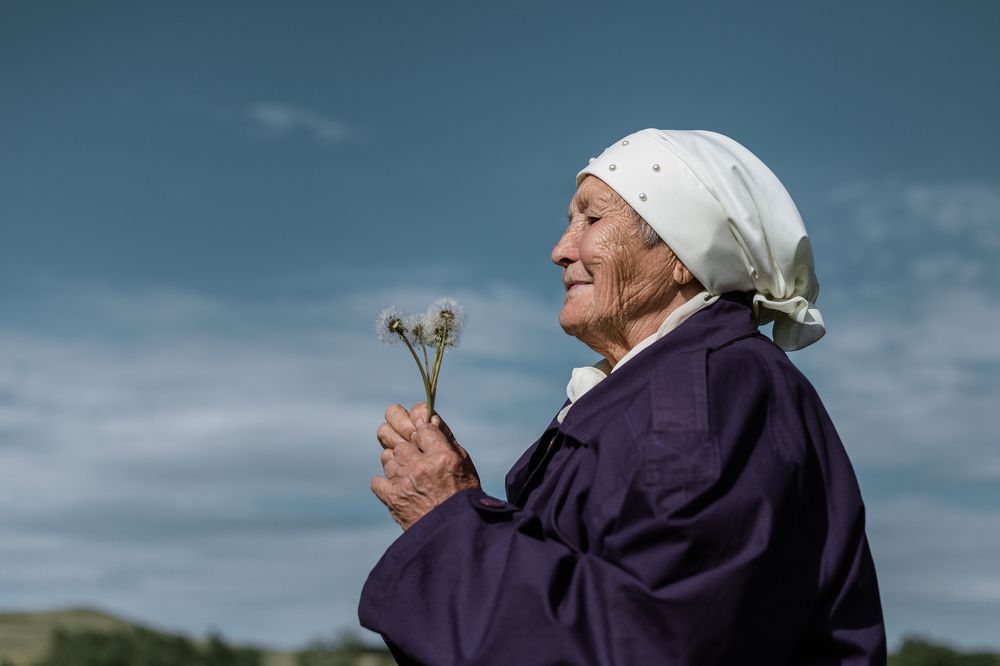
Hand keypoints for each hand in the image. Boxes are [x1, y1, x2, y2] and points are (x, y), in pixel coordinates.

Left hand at [372, 402, 480, 529]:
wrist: (454, 533)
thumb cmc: (463, 495)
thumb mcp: (463, 463)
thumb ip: (444, 437)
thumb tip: (428, 416)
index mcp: (442, 456)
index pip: (422, 426)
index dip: (422, 429)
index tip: (422, 434)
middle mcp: (421, 467)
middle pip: (400, 440)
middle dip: (405, 445)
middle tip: (413, 455)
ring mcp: (404, 483)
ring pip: (388, 457)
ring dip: (396, 463)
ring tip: (410, 475)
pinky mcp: (392, 498)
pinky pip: (378, 480)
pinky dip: (386, 482)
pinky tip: (400, 487)